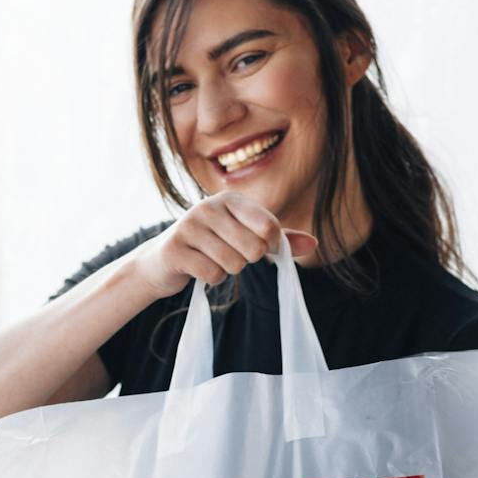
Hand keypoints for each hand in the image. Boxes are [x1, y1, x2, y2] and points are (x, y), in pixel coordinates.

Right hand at [129, 193, 318, 299]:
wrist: (163, 261)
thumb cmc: (212, 246)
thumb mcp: (245, 236)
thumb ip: (279, 239)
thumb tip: (315, 244)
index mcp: (230, 199)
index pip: (269, 227)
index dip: (271, 247)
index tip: (258, 247)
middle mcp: (209, 207)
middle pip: (254, 249)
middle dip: (246, 261)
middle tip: (229, 254)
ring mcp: (189, 226)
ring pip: (234, 264)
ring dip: (228, 270)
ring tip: (212, 260)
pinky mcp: (176, 249)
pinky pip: (214, 275)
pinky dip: (212, 279)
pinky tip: (199, 268)